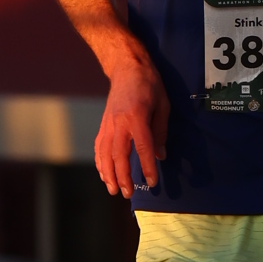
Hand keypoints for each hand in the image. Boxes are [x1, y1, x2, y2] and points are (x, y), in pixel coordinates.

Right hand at [94, 53, 170, 195]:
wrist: (127, 68)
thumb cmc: (149, 85)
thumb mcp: (163, 105)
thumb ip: (160, 131)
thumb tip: (160, 155)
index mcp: (136, 117)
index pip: (142, 148)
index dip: (147, 167)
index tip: (152, 181)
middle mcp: (119, 123)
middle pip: (118, 155)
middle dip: (122, 177)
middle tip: (127, 193)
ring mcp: (108, 124)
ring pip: (104, 154)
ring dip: (108, 174)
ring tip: (113, 190)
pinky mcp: (103, 124)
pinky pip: (99, 147)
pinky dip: (100, 163)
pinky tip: (104, 174)